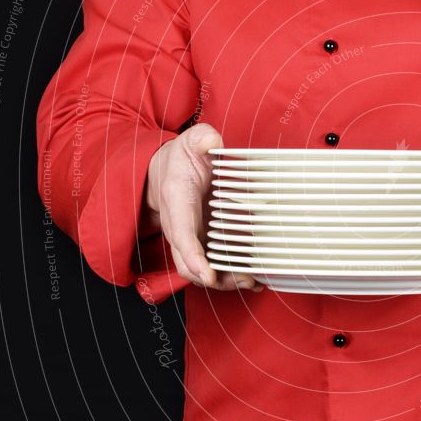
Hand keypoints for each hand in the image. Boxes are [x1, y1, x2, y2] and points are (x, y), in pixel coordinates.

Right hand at [144, 123, 261, 290]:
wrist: (167, 172)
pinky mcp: (202, 243)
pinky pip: (213, 265)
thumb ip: (200, 138)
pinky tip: (253, 278)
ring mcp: (190, 238)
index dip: (193, 256)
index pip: (180, 234)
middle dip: (215, 278)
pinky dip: (230, 275)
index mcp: (176, 202)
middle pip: (190, 264)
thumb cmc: (180, 160)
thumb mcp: (190, 142)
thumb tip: (212, 140)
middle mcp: (179, 227)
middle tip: (245, 280)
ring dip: (226, 281)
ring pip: (202, 270)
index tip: (207, 273)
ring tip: (253, 282)